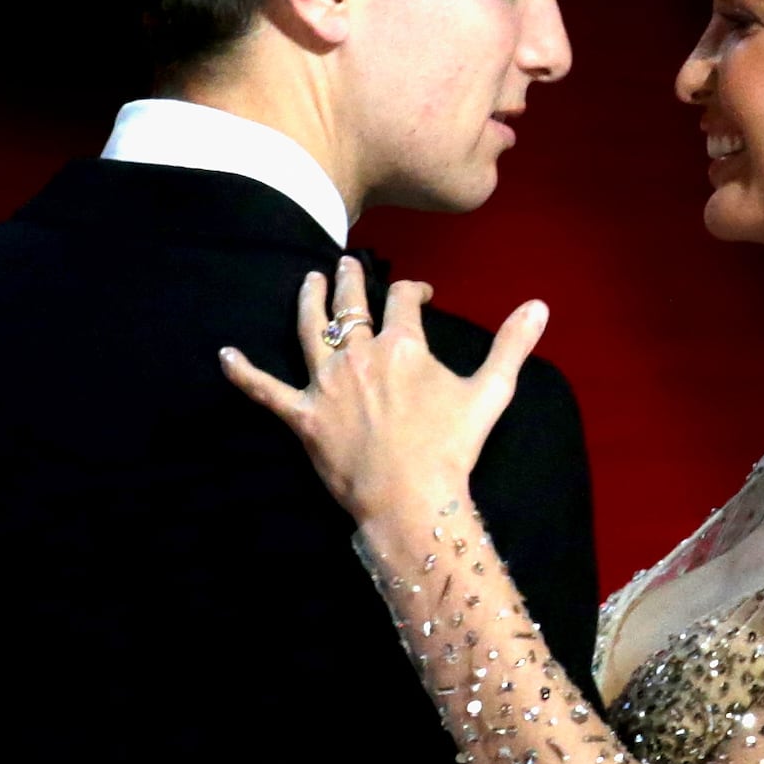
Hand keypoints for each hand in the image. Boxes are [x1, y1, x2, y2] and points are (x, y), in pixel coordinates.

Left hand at [220, 256, 550, 528]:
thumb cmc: (452, 448)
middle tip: (347, 264)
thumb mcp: (491, 392)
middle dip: (350, 279)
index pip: (402, 299)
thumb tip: (539, 305)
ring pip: (308, 330)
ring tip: (306, 280)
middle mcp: (358, 355)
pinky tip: (224, 355)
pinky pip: (265, 392)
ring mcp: (326, 386)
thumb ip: (512, 345)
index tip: (419, 295)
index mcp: (402, 345)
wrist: (411, 499)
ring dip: (306, 301)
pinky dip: (242, 374)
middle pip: (350, 305)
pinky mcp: (302, 417)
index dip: (412, 290)